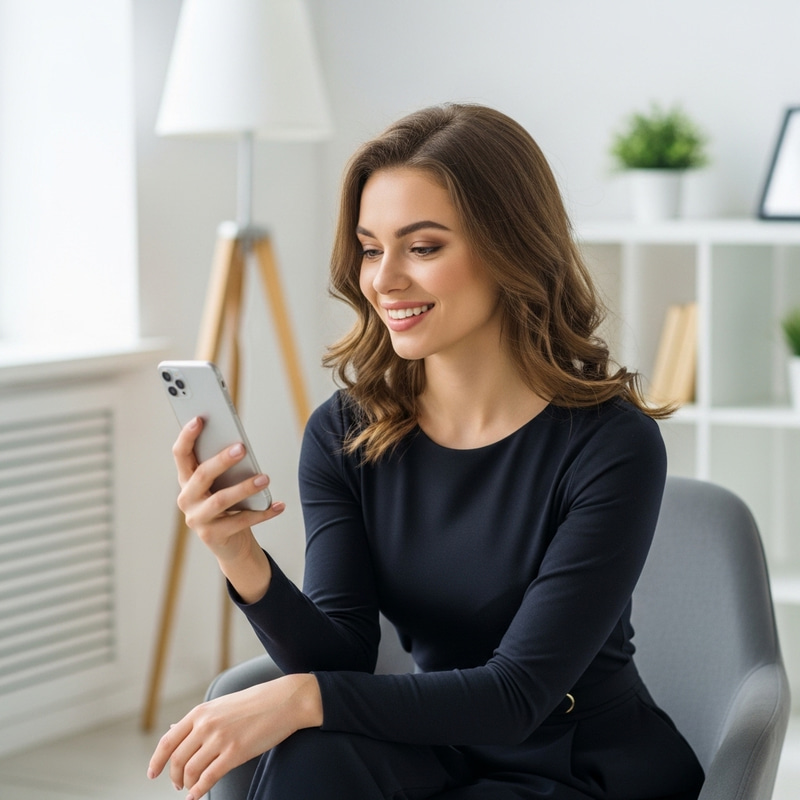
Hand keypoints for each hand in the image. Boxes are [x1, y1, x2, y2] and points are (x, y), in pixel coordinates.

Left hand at [147, 674, 322, 798]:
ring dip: (188, 785)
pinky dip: (199, 791)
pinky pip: (209, 778)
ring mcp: (220, 739)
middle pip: (177, 760)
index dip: (156, 761)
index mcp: (201, 712)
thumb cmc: (254, 702)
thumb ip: (197, 719)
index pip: (168, 741)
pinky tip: (198, 796)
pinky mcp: (235, 753)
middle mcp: (206, 725)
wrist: (284, 700)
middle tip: (177, 784)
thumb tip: (171, 730)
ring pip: (191, 771)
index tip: (152, 773)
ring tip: (191, 788)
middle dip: (174, 777)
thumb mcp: (220, 705)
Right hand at [173, 417, 284, 600]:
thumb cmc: (228, 506)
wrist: (231, 545)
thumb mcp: (223, 484)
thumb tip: (240, 444)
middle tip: (242, 447)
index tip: (199, 419)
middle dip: (222, 460)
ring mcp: (197, 519)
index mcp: (187, 480)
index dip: (187, 436)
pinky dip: (263, 513)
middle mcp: (187, 499)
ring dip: (245, 487)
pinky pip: (241, 521)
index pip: (180, 455)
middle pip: (202, 475)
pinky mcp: (213, 536)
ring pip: (221, 500)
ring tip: (265, 478)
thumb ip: (225, 467)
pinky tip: (279, 505)